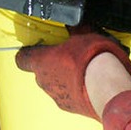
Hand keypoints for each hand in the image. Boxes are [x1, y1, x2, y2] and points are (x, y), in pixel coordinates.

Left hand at [15, 29, 130, 117]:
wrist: (108, 86)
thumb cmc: (91, 59)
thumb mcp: (83, 33)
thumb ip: (74, 29)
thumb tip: (74, 23)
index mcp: (41, 61)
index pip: (22, 59)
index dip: (29, 53)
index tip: (37, 48)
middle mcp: (44, 81)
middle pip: (40, 71)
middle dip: (52, 64)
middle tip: (68, 55)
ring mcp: (56, 96)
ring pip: (54, 85)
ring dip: (64, 78)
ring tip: (83, 69)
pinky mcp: (69, 107)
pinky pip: (67, 96)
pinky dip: (75, 90)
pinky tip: (89, 83)